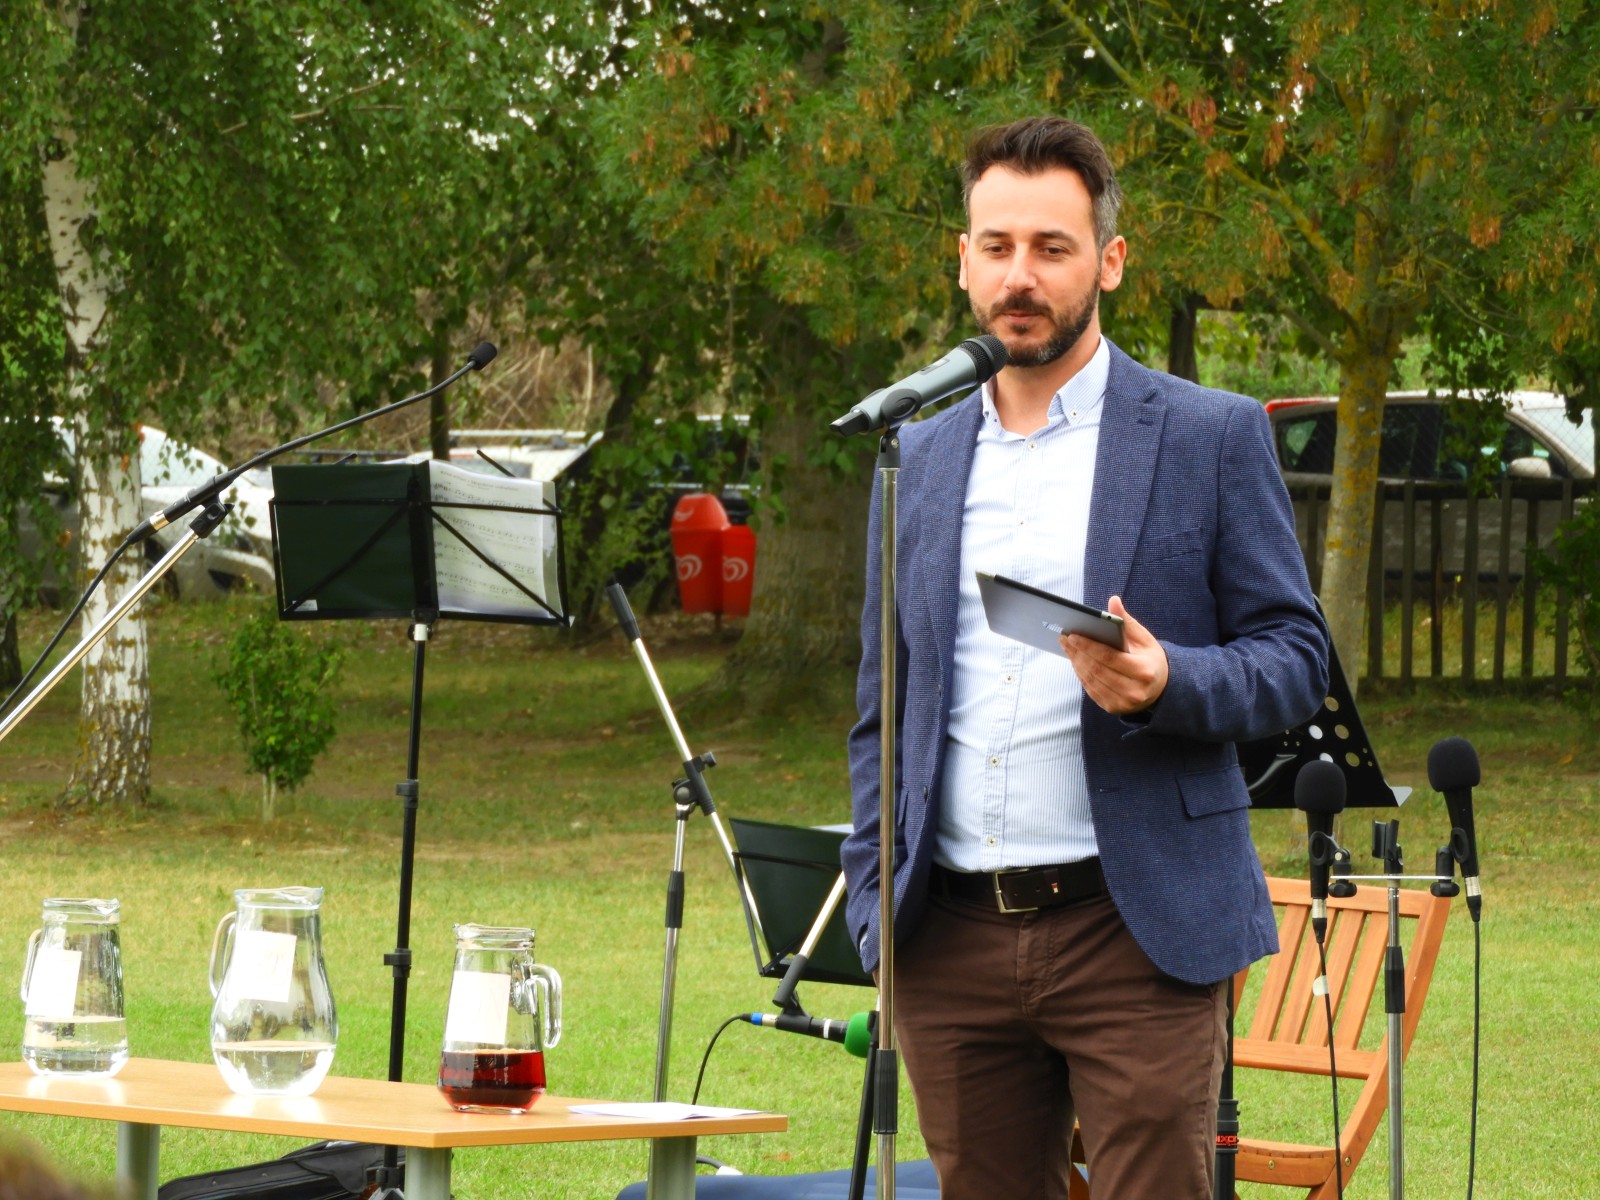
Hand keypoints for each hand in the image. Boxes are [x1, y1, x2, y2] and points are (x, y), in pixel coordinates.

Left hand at [1059, 595, 1168, 714]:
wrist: (1160, 688)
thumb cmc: (1150, 659)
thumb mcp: (1144, 639)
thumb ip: (1127, 622)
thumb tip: (1113, 601)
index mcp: (1143, 671)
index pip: (1109, 657)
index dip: (1088, 646)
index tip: (1072, 635)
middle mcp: (1134, 690)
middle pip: (1097, 670)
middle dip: (1077, 653)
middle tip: (1064, 638)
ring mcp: (1123, 702)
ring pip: (1091, 681)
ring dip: (1076, 663)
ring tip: (1067, 647)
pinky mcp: (1113, 708)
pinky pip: (1091, 690)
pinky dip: (1081, 675)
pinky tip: (1076, 661)